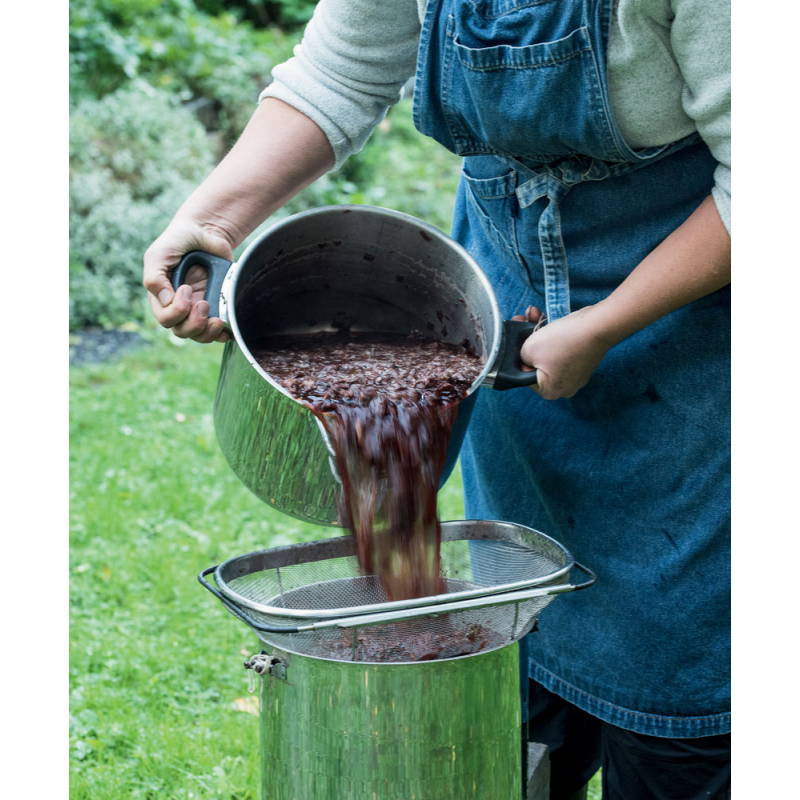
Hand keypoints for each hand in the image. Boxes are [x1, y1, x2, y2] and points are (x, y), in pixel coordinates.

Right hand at [143, 218, 233, 342]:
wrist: (206, 231)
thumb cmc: (178, 241)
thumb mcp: (159, 254)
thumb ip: (155, 277)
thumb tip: (166, 302)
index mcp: (162, 298)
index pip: (166, 319)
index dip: (177, 311)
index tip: (186, 289)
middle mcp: (179, 307)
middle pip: (182, 331)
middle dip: (194, 323)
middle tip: (204, 304)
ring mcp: (198, 309)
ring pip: (199, 335)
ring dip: (208, 333)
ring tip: (217, 320)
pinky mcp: (217, 307)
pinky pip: (218, 331)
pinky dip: (222, 334)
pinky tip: (227, 331)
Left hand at [514, 305, 610, 399]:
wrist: (596, 326)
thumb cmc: (561, 341)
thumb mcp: (528, 350)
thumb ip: (520, 357)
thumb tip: (524, 356)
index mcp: (550, 392)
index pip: (525, 376)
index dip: (518, 356)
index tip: (516, 340)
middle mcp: (565, 387)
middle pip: (536, 362)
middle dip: (528, 340)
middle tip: (521, 322)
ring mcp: (576, 374)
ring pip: (548, 352)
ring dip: (539, 333)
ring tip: (532, 315)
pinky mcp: (583, 360)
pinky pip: (561, 349)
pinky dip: (553, 335)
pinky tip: (546, 318)